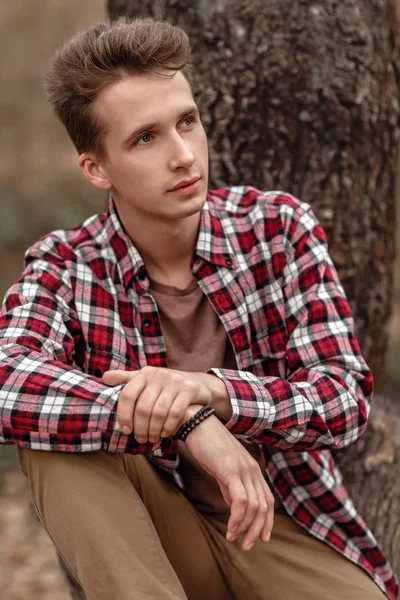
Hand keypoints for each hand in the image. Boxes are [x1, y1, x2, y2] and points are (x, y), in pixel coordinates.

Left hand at [102, 366, 213, 442]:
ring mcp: (175, 381)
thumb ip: (126, 379)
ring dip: (153, 430)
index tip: (125, 430)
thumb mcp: (146, 379)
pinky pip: (175, 413)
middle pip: (143, 407)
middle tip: (140, 439)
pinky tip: (165, 433)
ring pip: (158, 412)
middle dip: (140, 427)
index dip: (124, 415)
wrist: (197, 383)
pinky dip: (168, 426)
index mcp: (145, 373)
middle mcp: (159, 375)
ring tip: (152, 438)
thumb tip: (104, 377)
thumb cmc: (165, 386)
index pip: (128, 394)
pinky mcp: (189, 390)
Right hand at [184, 405, 274, 550]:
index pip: (267, 499)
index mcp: (252, 468)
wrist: (196, 423)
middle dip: (257, 529)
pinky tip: (230, 529)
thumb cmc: (207, 445)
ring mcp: (243, 469)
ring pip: (254, 506)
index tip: (261, 538)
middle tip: (247, 546)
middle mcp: (252, 469)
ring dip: (245, 527)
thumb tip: (235, 507)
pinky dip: (237, 518)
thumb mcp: (222, 469)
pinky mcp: (230, 470)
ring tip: (234, 539)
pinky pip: (240, 500)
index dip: (267, 521)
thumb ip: (231, 487)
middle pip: (264, 506)